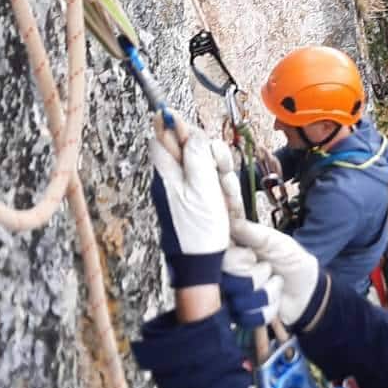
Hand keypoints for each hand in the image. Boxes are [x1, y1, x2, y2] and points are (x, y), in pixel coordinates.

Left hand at [150, 114, 228, 287]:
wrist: (201, 266)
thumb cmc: (199, 229)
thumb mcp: (202, 185)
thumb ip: (194, 152)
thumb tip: (177, 121)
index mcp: (166, 171)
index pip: (162, 135)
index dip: (177, 127)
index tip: (191, 128)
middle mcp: (171, 179)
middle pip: (190, 148)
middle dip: (210, 154)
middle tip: (220, 169)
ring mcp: (184, 191)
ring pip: (205, 166)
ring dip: (219, 176)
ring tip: (224, 196)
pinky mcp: (195, 202)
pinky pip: (209, 186)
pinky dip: (219, 191)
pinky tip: (225, 205)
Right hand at [229, 216, 322, 327]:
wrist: (307, 290)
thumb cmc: (291, 260)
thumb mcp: (276, 241)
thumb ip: (252, 232)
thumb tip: (230, 221)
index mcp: (231, 251)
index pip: (216, 256)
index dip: (237, 259)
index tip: (252, 256)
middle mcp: (226, 274)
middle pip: (229, 280)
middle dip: (257, 276)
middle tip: (268, 269)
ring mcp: (232, 296)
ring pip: (240, 300)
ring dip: (267, 293)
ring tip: (273, 284)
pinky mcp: (240, 316)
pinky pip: (249, 317)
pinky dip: (269, 309)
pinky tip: (274, 300)